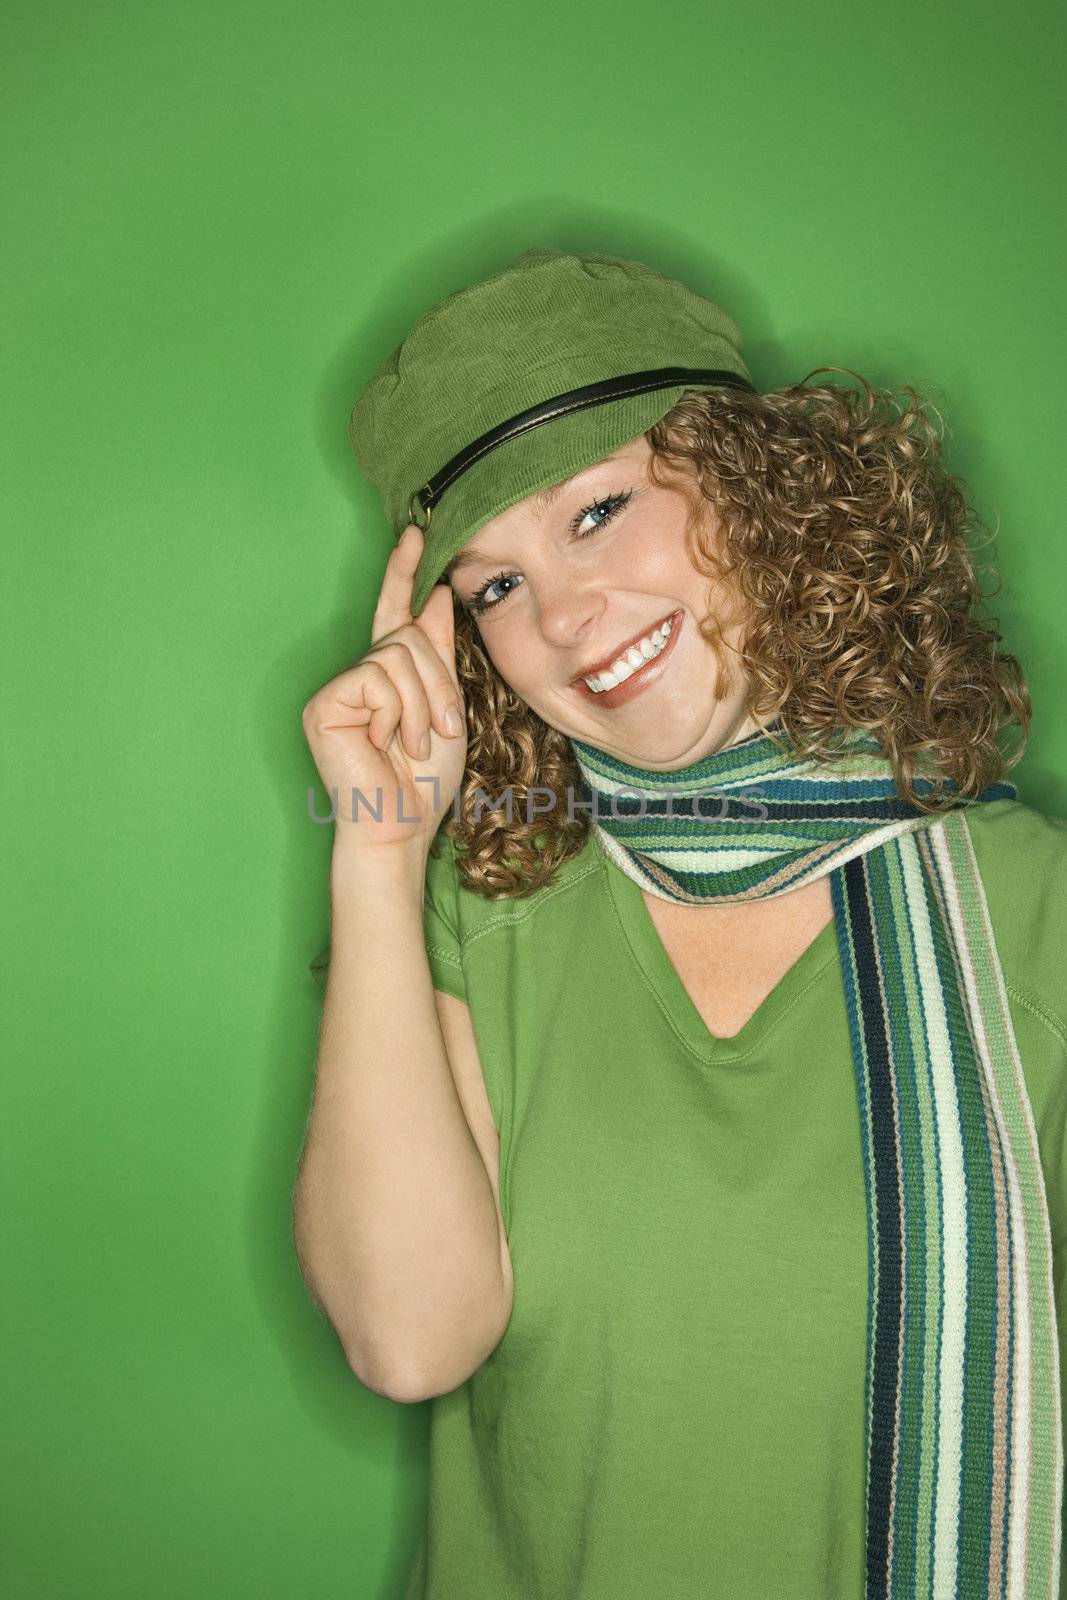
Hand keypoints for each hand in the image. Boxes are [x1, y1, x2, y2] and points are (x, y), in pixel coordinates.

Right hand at [301, 526, 466, 856]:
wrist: (402, 824)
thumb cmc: (425, 779)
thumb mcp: (445, 706)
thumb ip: (437, 652)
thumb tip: (436, 593)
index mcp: (386, 675)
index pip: (394, 612)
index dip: (402, 573)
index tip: (415, 533)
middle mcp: (358, 675)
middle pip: (408, 636)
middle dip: (438, 685)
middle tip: (441, 731)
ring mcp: (337, 688)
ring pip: (397, 656)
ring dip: (422, 704)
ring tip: (414, 743)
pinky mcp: (325, 703)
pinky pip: (377, 678)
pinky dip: (396, 713)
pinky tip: (384, 743)